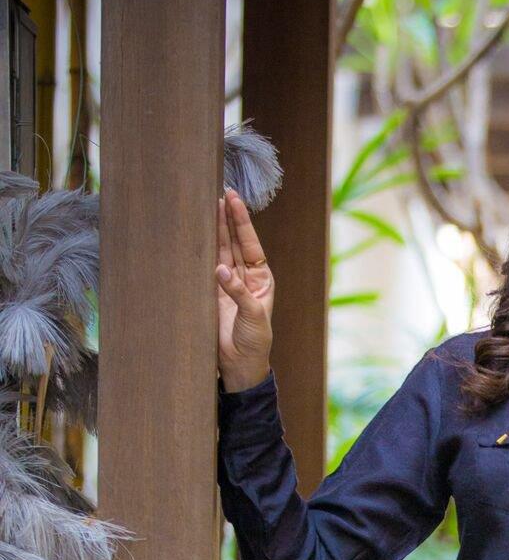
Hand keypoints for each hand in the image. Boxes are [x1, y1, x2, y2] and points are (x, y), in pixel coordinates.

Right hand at [216, 187, 275, 390]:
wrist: (240, 366)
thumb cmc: (255, 343)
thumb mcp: (253, 316)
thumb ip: (238, 292)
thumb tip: (220, 269)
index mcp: (261, 279)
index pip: (250, 244)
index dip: (241, 221)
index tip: (233, 199)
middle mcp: (244, 277)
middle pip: (234, 242)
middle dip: (227, 218)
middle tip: (219, 193)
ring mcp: (227, 284)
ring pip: (219, 250)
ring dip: (214, 230)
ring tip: (207, 205)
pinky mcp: (211, 293)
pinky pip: (206, 268)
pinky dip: (201, 252)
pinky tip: (196, 234)